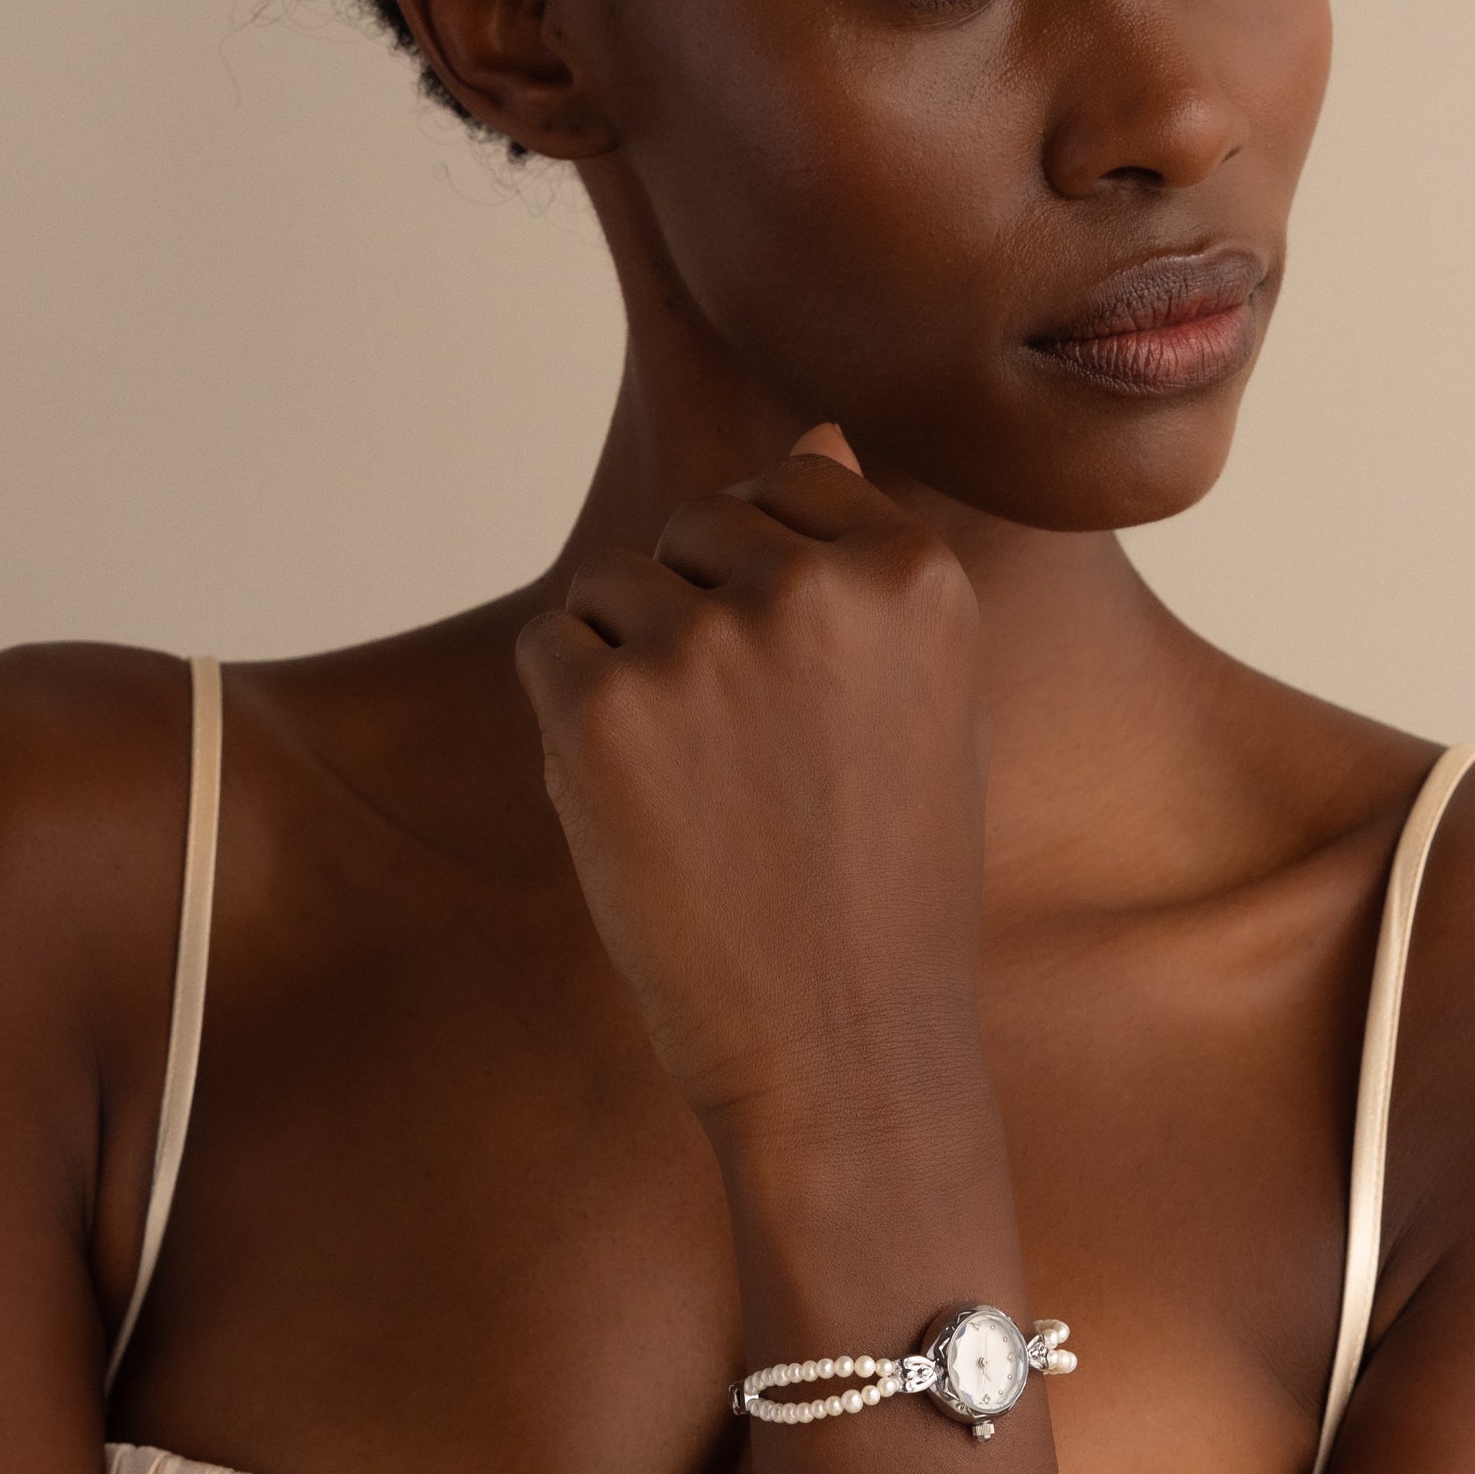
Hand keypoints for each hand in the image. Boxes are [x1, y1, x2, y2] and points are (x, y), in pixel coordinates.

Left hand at [514, 427, 991, 1151]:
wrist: (844, 1042)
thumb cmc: (886, 880)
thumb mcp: (925, 701)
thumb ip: (865, 564)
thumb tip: (814, 431)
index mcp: (915, 570)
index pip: (791, 481)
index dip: (771, 583)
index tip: (799, 693)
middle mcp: (814, 585)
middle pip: (694, 526)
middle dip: (696, 618)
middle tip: (751, 764)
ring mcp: (706, 642)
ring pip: (612, 586)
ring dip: (630, 671)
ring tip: (703, 791)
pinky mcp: (604, 709)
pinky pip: (549, 649)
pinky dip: (573, 723)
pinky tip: (645, 810)